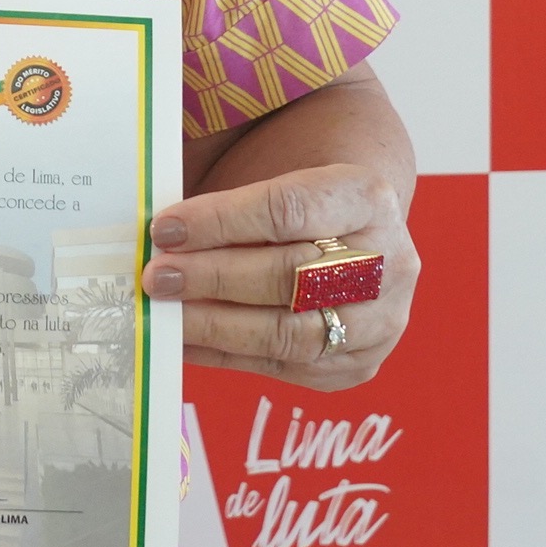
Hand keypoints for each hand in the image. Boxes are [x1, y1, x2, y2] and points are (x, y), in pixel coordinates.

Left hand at [139, 161, 416, 390]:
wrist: (350, 231)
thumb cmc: (296, 203)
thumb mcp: (273, 179)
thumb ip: (224, 204)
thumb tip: (159, 239)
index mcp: (368, 196)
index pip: (288, 210)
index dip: (221, 221)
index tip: (165, 229)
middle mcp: (388, 260)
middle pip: (291, 275)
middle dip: (213, 278)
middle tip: (158, 276)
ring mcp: (381, 320)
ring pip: (291, 333)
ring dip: (216, 326)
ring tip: (166, 314)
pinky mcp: (358, 364)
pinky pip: (284, 367)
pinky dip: (226, 355)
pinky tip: (185, 342)